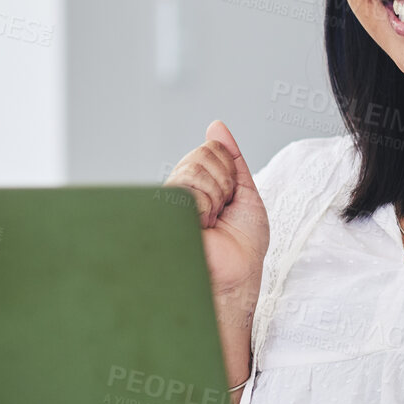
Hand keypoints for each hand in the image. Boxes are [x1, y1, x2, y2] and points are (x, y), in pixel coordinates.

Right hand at [164, 121, 268, 382]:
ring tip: (212, 221)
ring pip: (195, 168)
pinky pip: (186, 187)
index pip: (210, 149)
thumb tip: (217, 126)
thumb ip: (231, 158)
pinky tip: (201, 225)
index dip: (230, 172)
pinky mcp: (158, 213)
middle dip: (225, 182)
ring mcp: (164, 202)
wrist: (236, 277)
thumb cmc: (242, 246)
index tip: (231, 201)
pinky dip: (204, 205)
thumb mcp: (245, 194)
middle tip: (223, 212)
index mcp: (195, 186)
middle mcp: (175, 191)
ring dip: (216, 195)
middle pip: (203, 153)